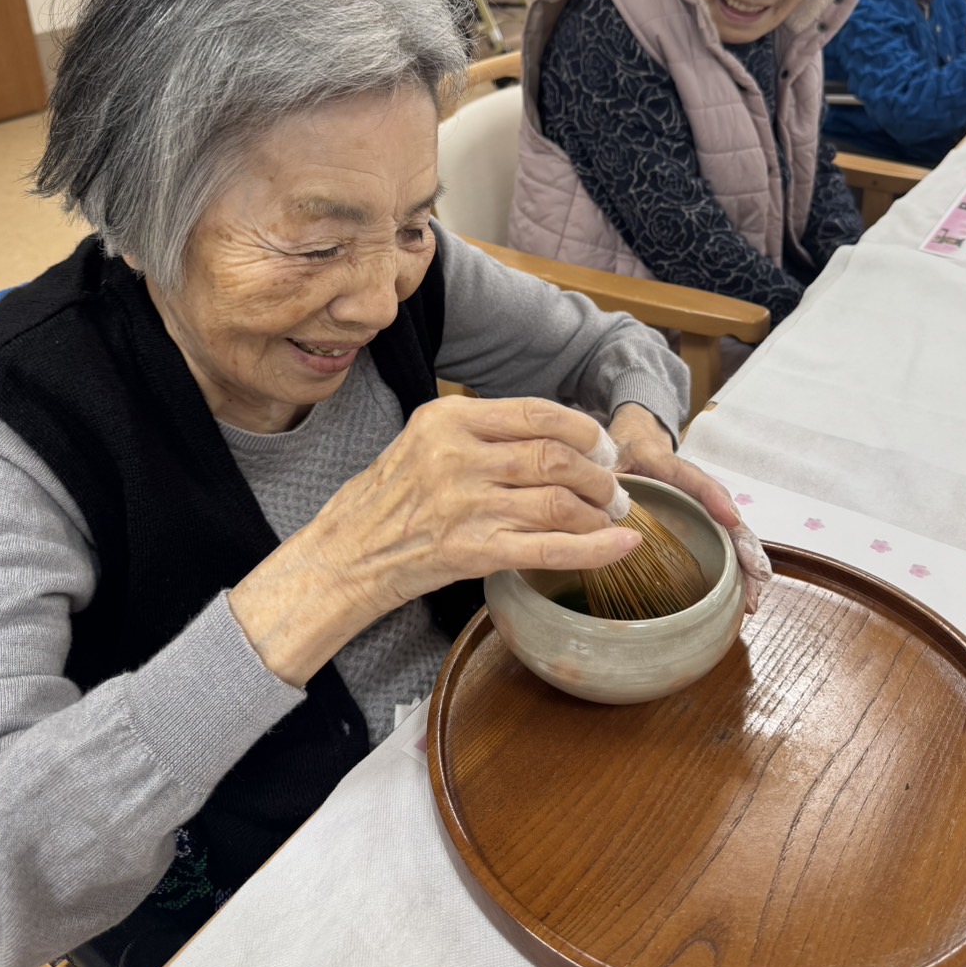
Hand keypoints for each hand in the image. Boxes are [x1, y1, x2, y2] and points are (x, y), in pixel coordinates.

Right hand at [230, 397, 639, 685]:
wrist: (346, 554)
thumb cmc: (390, 498)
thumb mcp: (426, 440)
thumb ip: (484, 431)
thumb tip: (557, 437)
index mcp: (449, 419)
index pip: (538, 413)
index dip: (584, 430)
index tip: (601, 448)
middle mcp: (457, 456)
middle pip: (556, 456)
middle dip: (599, 474)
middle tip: (614, 489)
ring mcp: (465, 505)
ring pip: (558, 501)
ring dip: (598, 511)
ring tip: (610, 517)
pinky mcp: (472, 551)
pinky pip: (548, 548)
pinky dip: (594, 548)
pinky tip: (619, 547)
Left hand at [608, 403, 771, 614]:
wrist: (637, 440)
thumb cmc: (622, 452)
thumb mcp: (607, 459)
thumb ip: (604, 479)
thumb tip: (601, 513)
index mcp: (664, 462)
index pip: (690, 476)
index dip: (710, 496)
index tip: (729, 518)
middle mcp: (692, 485)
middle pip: (724, 512)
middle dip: (743, 544)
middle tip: (757, 574)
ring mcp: (700, 505)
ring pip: (729, 533)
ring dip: (743, 565)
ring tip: (751, 598)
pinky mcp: (701, 522)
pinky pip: (721, 544)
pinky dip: (734, 570)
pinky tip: (742, 597)